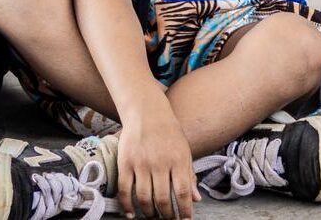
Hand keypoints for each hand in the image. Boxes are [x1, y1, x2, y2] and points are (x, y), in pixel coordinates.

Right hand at [116, 104, 199, 218]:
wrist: (146, 111)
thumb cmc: (169, 132)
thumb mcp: (184, 150)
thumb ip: (189, 175)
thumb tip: (196, 199)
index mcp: (178, 160)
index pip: (183, 192)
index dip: (184, 210)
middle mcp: (160, 163)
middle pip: (163, 199)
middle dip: (166, 215)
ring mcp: (141, 163)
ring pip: (144, 198)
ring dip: (149, 212)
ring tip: (152, 216)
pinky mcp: (125, 162)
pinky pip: (125, 190)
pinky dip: (127, 205)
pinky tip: (131, 213)